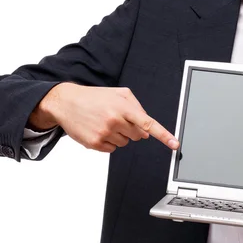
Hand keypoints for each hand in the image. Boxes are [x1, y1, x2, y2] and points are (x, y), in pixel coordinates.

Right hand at [29, 83, 179, 152]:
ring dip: (120, 135)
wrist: (67, 102)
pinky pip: (112, 149)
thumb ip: (137, 107)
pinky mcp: (95, 143)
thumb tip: (146, 129)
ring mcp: (104, 133)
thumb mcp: (119, 93)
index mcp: (123, 107)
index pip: (148, 124)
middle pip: (138, 136)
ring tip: (105, 122)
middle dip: (133, 129)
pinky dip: (109, 142)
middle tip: (119, 119)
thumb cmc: (95, 97)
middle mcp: (115, 121)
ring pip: (125, 143)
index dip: (164, 135)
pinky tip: (99, 130)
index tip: (175, 144)